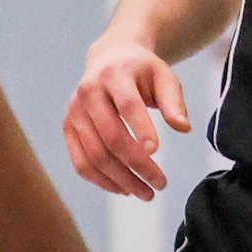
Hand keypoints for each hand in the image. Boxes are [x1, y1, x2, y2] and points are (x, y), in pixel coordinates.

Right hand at [62, 35, 192, 202]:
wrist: (109, 59)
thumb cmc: (142, 71)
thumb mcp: (164, 76)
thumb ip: (174, 101)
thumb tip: (183, 129)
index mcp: (114, 75)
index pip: (128, 106)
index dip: (141, 129)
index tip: (157, 153)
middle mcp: (88, 92)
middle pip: (111, 136)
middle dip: (137, 165)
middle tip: (161, 184)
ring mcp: (74, 112)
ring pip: (95, 155)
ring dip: (121, 180)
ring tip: (146, 193)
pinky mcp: (68, 127)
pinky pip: (81, 162)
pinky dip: (101, 180)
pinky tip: (123, 189)